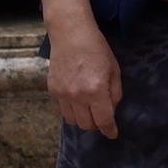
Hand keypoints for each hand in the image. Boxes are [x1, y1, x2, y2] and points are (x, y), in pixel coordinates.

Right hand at [48, 23, 122, 137]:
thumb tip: (111, 111)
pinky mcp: (52, 90)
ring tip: (87, 110)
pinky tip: (75, 103)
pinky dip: (69, 112)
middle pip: (86, 125)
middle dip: (96, 124)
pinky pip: (60, 112)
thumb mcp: (114, 70)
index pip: (103, 121)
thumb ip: (115, 94)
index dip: (109, 130)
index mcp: (96, 91)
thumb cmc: (97, 49)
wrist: (71, 34)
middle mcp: (78, 96)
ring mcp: (62, 94)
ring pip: (72, 121)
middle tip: (100, 117)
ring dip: (82, 119)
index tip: (112, 133)